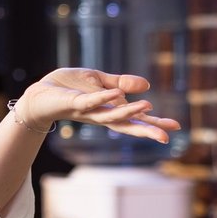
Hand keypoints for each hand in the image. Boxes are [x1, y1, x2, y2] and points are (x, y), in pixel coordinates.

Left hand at [16, 68, 181, 142]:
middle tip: (166, 137)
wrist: (40, 93)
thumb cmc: (69, 88)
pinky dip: (103, 98)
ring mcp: (88, 111)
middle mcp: (101, 115)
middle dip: (146, 130)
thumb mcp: (99, 81)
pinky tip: (116, 94)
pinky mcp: (74, 104)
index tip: (176, 127)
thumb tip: (147, 85)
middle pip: (127, 125)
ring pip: (111, 115)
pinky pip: (91, 101)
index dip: (154, 123)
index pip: (136, 119)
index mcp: (110, 110)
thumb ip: (121, 83)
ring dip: (129, 111)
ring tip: (149, 106)